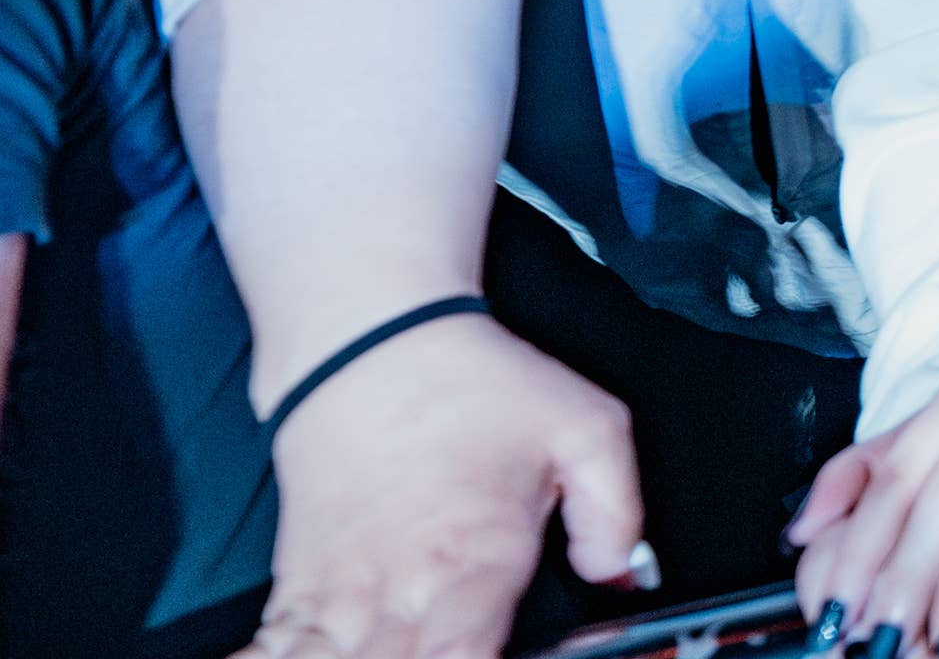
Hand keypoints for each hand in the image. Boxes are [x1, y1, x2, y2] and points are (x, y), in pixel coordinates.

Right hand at [248, 306, 649, 658]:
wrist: (367, 345)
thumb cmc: (471, 385)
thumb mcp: (586, 427)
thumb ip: (617, 513)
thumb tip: (624, 575)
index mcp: (470, 572)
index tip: (516, 655)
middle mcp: (397, 601)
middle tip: (461, 643)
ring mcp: (336, 604)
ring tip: (408, 644)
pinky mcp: (295, 593)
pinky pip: (278, 656)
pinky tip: (339, 651)